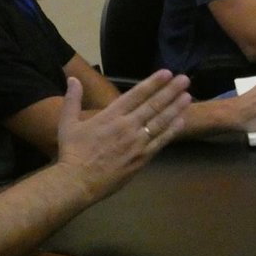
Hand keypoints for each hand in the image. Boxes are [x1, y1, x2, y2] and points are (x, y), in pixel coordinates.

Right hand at [55, 70, 191, 201]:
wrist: (77, 182)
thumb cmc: (72, 152)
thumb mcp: (67, 123)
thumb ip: (73, 99)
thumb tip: (72, 78)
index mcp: (111, 115)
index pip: (137, 94)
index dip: (153, 82)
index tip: (167, 73)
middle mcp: (127, 125)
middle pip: (153, 105)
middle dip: (171, 91)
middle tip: (185, 79)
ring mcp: (137, 142)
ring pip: (160, 122)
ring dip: (175, 108)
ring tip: (188, 97)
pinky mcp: (142, 158)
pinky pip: (160, 142)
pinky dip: (172, 131)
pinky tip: (181, 121)